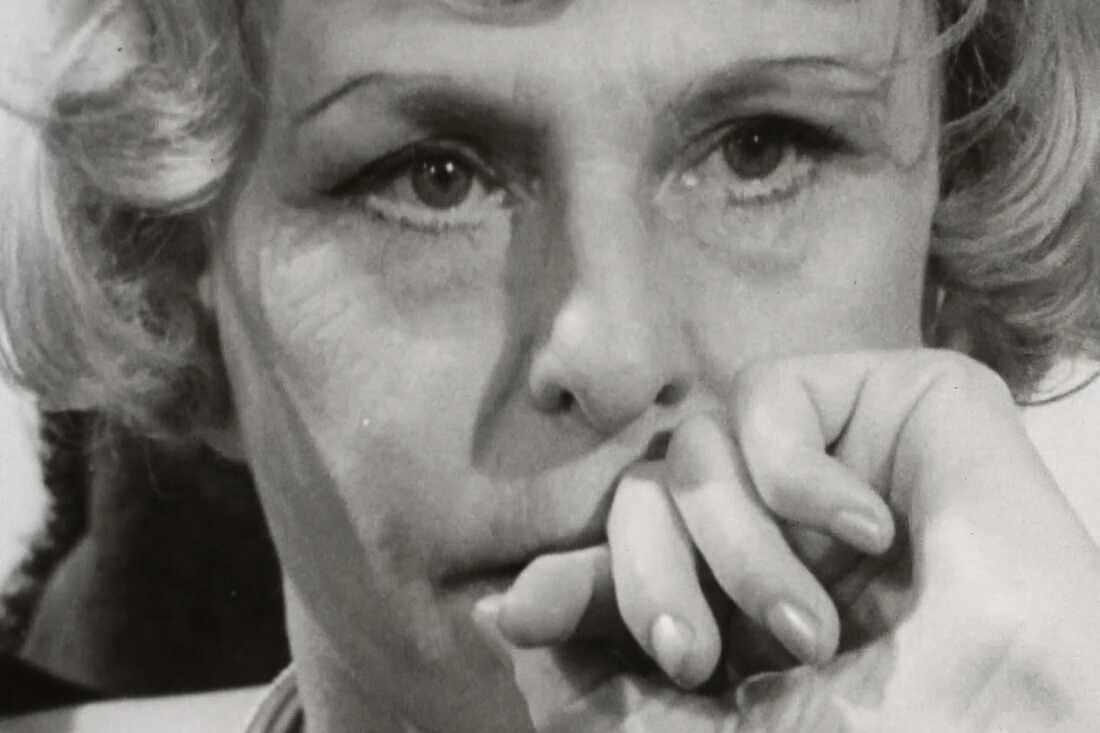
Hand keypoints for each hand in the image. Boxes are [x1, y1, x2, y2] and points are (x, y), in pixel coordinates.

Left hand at [473, 350, 1099, 730]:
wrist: (1023, 728)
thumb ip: (599, 683)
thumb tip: (504, 613)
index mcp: (744, 599)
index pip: (625, 555)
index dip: (572, 576)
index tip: (519, 613)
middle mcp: (779, 527)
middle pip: (639, 494)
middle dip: (644, 575)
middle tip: (690, 655)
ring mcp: (832, 467)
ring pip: (689, 446)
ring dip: (734, 551)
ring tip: (809, 632)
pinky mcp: (890, 403)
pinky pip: (769, 394)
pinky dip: (793, 476)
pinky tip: (867, 537)